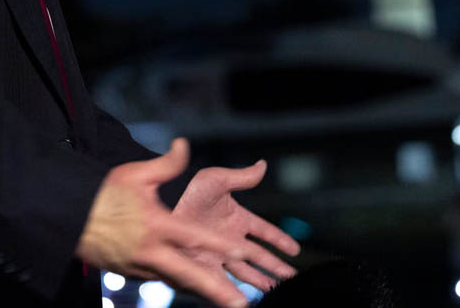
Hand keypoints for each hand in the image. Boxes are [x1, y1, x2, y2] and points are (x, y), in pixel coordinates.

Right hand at [76, 138, 273, 307]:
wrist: (71, 219)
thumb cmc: (104, 193)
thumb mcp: (136, 173)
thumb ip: (166, 164)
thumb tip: (184, 145)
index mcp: (157, 224)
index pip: (194, 236)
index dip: (219, 244)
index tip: (241, 251)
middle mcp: (152, 250)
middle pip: (191, 275)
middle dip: (218, 291)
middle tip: (241, 303)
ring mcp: (141, 266)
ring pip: (178, 282)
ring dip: (201, 292)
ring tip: (226, 300)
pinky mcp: (132, 274)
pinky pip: (162, 280)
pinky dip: (180, 285)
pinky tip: (194, 288)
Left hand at [173, 158, 299, 292]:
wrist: (165, 208)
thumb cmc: (188, 190)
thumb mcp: (218, 180)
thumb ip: (242, 177)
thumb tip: (262, 165)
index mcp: (236, 217)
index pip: (264, 230)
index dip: (280, 239)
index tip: (295, 250)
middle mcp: (229, 238)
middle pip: (259, 256)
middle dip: (276, 266)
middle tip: (291, 277)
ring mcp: (218, 254)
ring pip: (246, 272)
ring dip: (261, 281)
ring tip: (275, 291)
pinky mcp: (205, 268)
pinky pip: (225, 284)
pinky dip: (235, 294)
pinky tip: (245, 301)